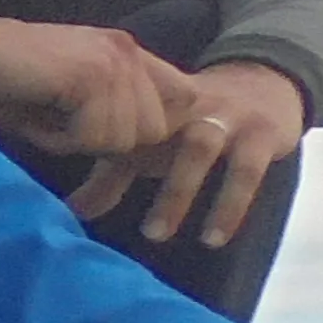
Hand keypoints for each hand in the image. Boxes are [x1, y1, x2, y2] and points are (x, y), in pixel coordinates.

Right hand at [0, 11, 187, 160]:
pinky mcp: (87, 75)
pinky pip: (95, 137)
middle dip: (111, 144)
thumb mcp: (67, 100)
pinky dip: (62, 142)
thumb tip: (144, 153)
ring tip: (45, 120)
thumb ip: (109, 111)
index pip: (184, 99)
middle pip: (156, 130)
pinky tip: (37, 118)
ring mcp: (110, 60)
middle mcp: (127, 51)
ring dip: (81, 143)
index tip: (111, 140)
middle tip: (63, 129)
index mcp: (126, 53)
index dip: (154, 130)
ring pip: (126, 138)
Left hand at [68, 59, 307, 250]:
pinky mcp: (261, 135)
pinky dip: (229, 206)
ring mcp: (226, 117)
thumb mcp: (149, 143)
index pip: (114, 115)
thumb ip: (109, 176)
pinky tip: (213, 239)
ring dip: (174, 192)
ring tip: (154, 236)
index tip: (58, 171)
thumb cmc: (190, 124)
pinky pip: (246, 171)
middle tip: (98, 210)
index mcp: (150, 104)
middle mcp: (185, 106)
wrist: (264, 83)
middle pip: (153, 130)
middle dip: (122, 163)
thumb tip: (69, 213)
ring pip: (198, 148)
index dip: (86, 135)